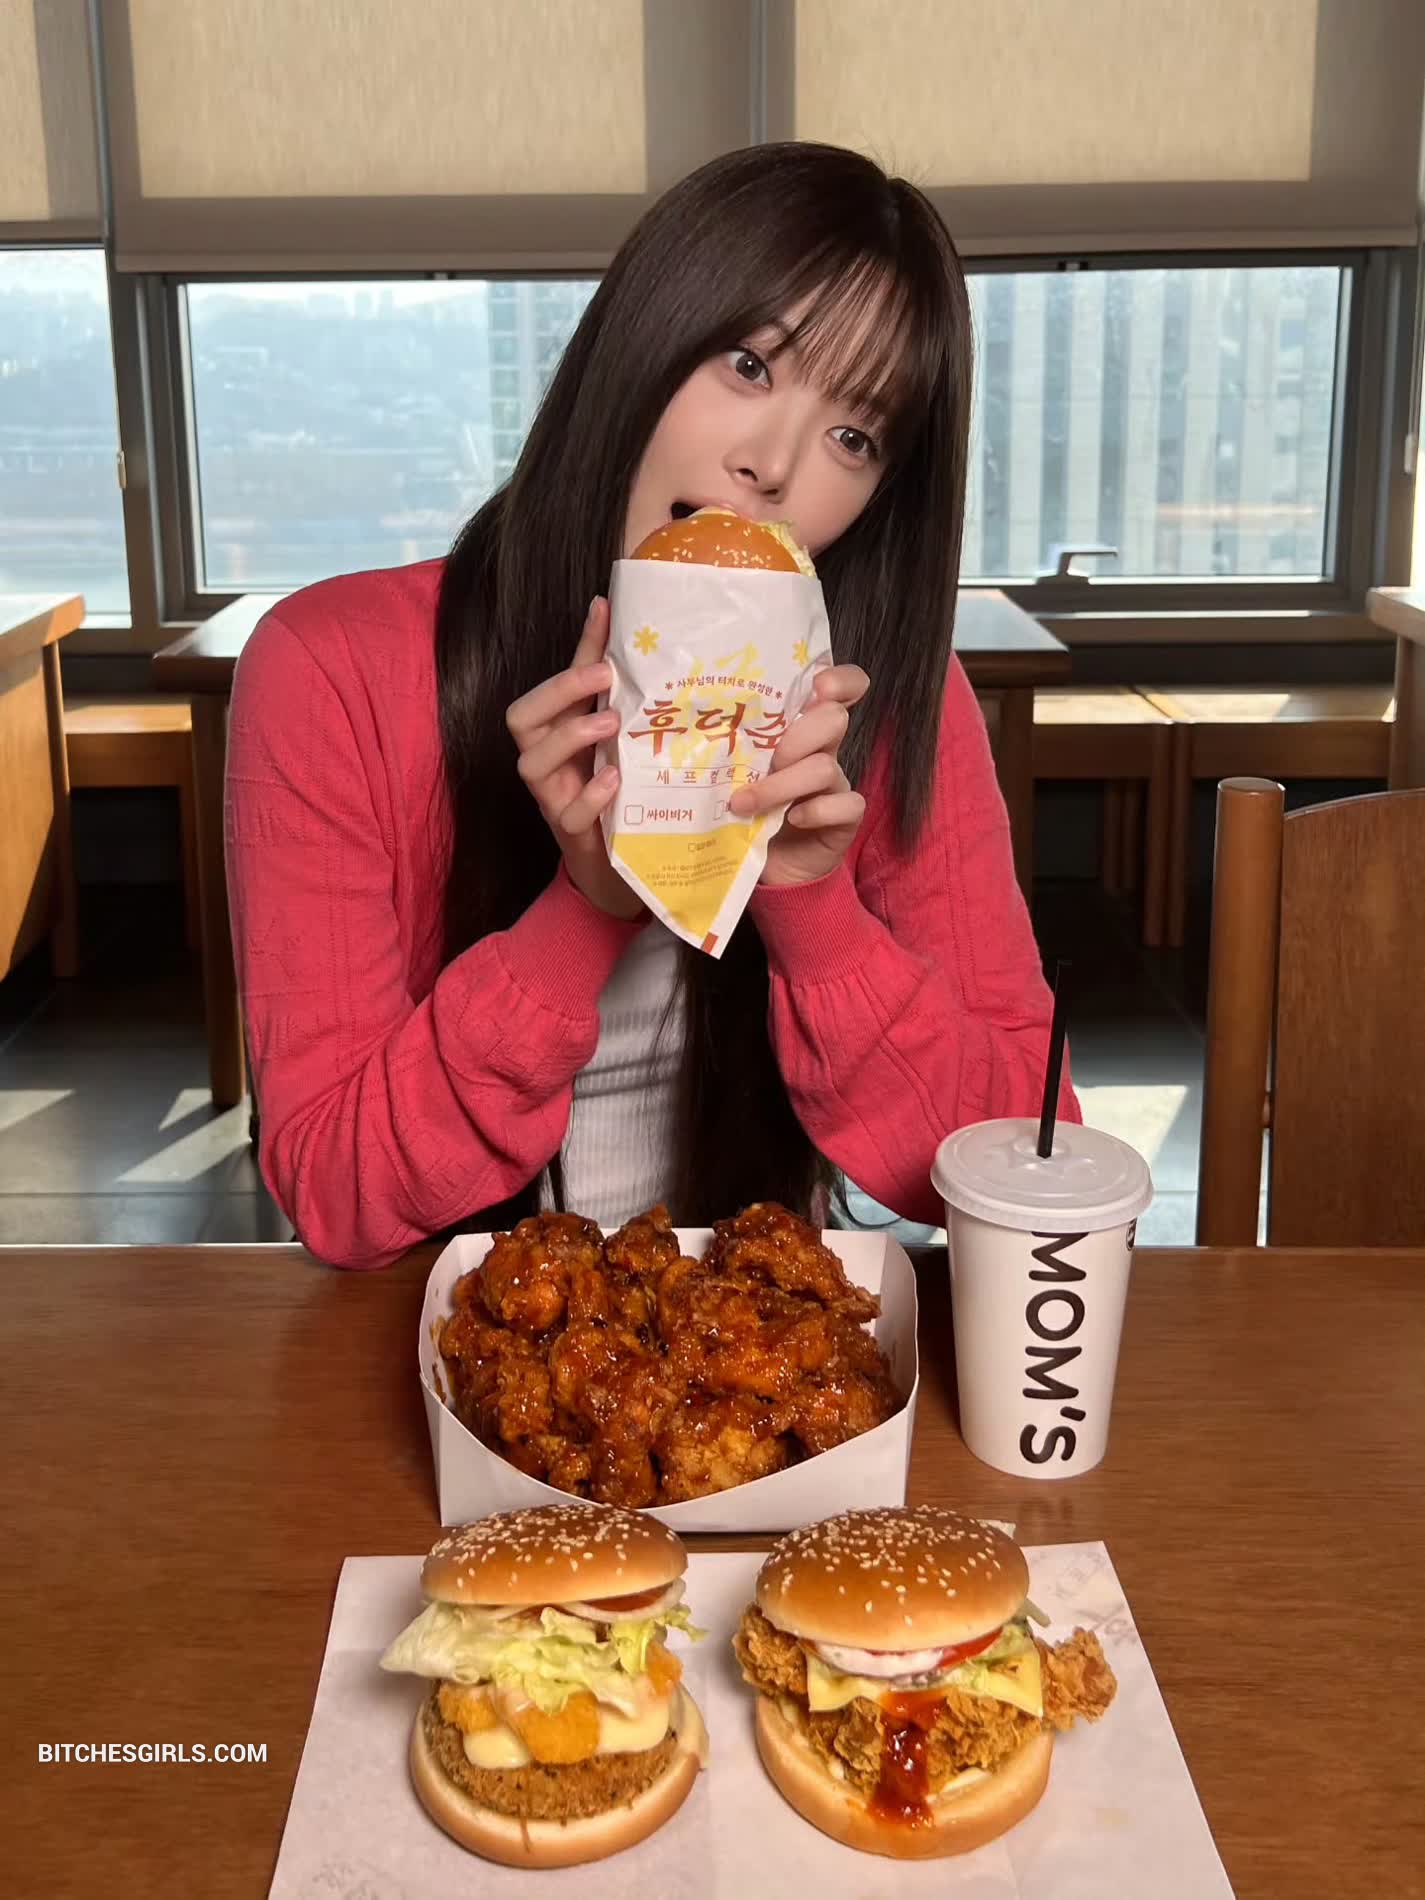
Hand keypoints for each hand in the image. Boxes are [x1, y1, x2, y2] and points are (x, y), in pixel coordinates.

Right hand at [506, 597, 643, 920]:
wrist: (615, 855)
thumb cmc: (605, 781)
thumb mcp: (606, 729)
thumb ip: (602, 678)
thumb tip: (608, 609)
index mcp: (550, 732)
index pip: (542, 688)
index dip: (570, 653)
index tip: (602, 615)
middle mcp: (541, 760)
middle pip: (520, 719)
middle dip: (559, 693)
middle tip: (605, 677)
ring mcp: (550, 796)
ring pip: (532, 764)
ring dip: (572, 736)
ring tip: (612, 723)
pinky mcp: (569, 830)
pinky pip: (569, 812)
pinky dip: (590, 794)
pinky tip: (614, 779)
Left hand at [729, 664, 869, 888]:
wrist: (767, 864)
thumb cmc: (746, 808)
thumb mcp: (733, 770)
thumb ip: (723, 746)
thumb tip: (671, 720)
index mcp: (799, 729)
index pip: (838, 689)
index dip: (840, 679)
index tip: (820, 684)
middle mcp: (823, 750)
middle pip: (833, 719)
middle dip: (798, 735)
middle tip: (768, 759)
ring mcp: (836, 784)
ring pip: (825, 767)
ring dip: (781, 784)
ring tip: (745, 802)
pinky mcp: (844, 818)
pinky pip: (847, 805)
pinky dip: (817, 811)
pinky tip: (791, 819)